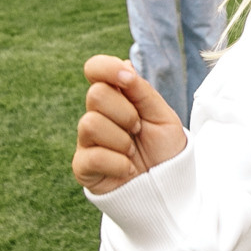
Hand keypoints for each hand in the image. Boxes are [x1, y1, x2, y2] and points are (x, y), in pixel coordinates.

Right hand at [73, 54, 187, 194]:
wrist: (167, 186)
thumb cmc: (165, 149)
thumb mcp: (163, 116)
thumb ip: (142, 92)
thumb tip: (124, 64)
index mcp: (116, 97)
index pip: (94, 68)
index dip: (106, 68)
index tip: (128, 79)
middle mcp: (97, 114)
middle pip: (96, 95)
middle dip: (126, 113)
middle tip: (139, 130)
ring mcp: (87, 140)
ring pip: (90, 124)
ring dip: (122, 140)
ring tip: (133, 152)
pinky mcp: (83, 166)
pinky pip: (92, 156)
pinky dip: (119, 164)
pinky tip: (128, 169)